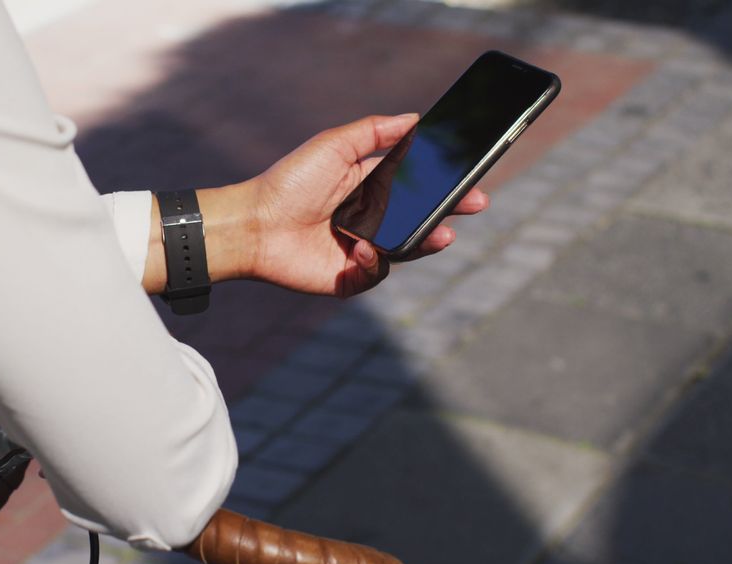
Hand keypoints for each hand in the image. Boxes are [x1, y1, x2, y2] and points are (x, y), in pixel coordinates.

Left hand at [248, 114, 488, 297]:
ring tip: (442, 233)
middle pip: (420, 216)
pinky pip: (378, 272)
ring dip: (427, 240)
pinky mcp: (351, 276)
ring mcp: (363, 248)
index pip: (416, 183)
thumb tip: (414, 118)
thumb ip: (374, 131)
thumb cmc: (290, 181)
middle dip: (450, 210)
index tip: (469, 175)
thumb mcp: (334, 145)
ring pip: (408, 247)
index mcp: (370, 186)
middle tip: (476, 203)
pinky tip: (363, 249)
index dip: (443, 181)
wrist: (255, 224)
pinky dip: (376, 262)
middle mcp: (370, 217)